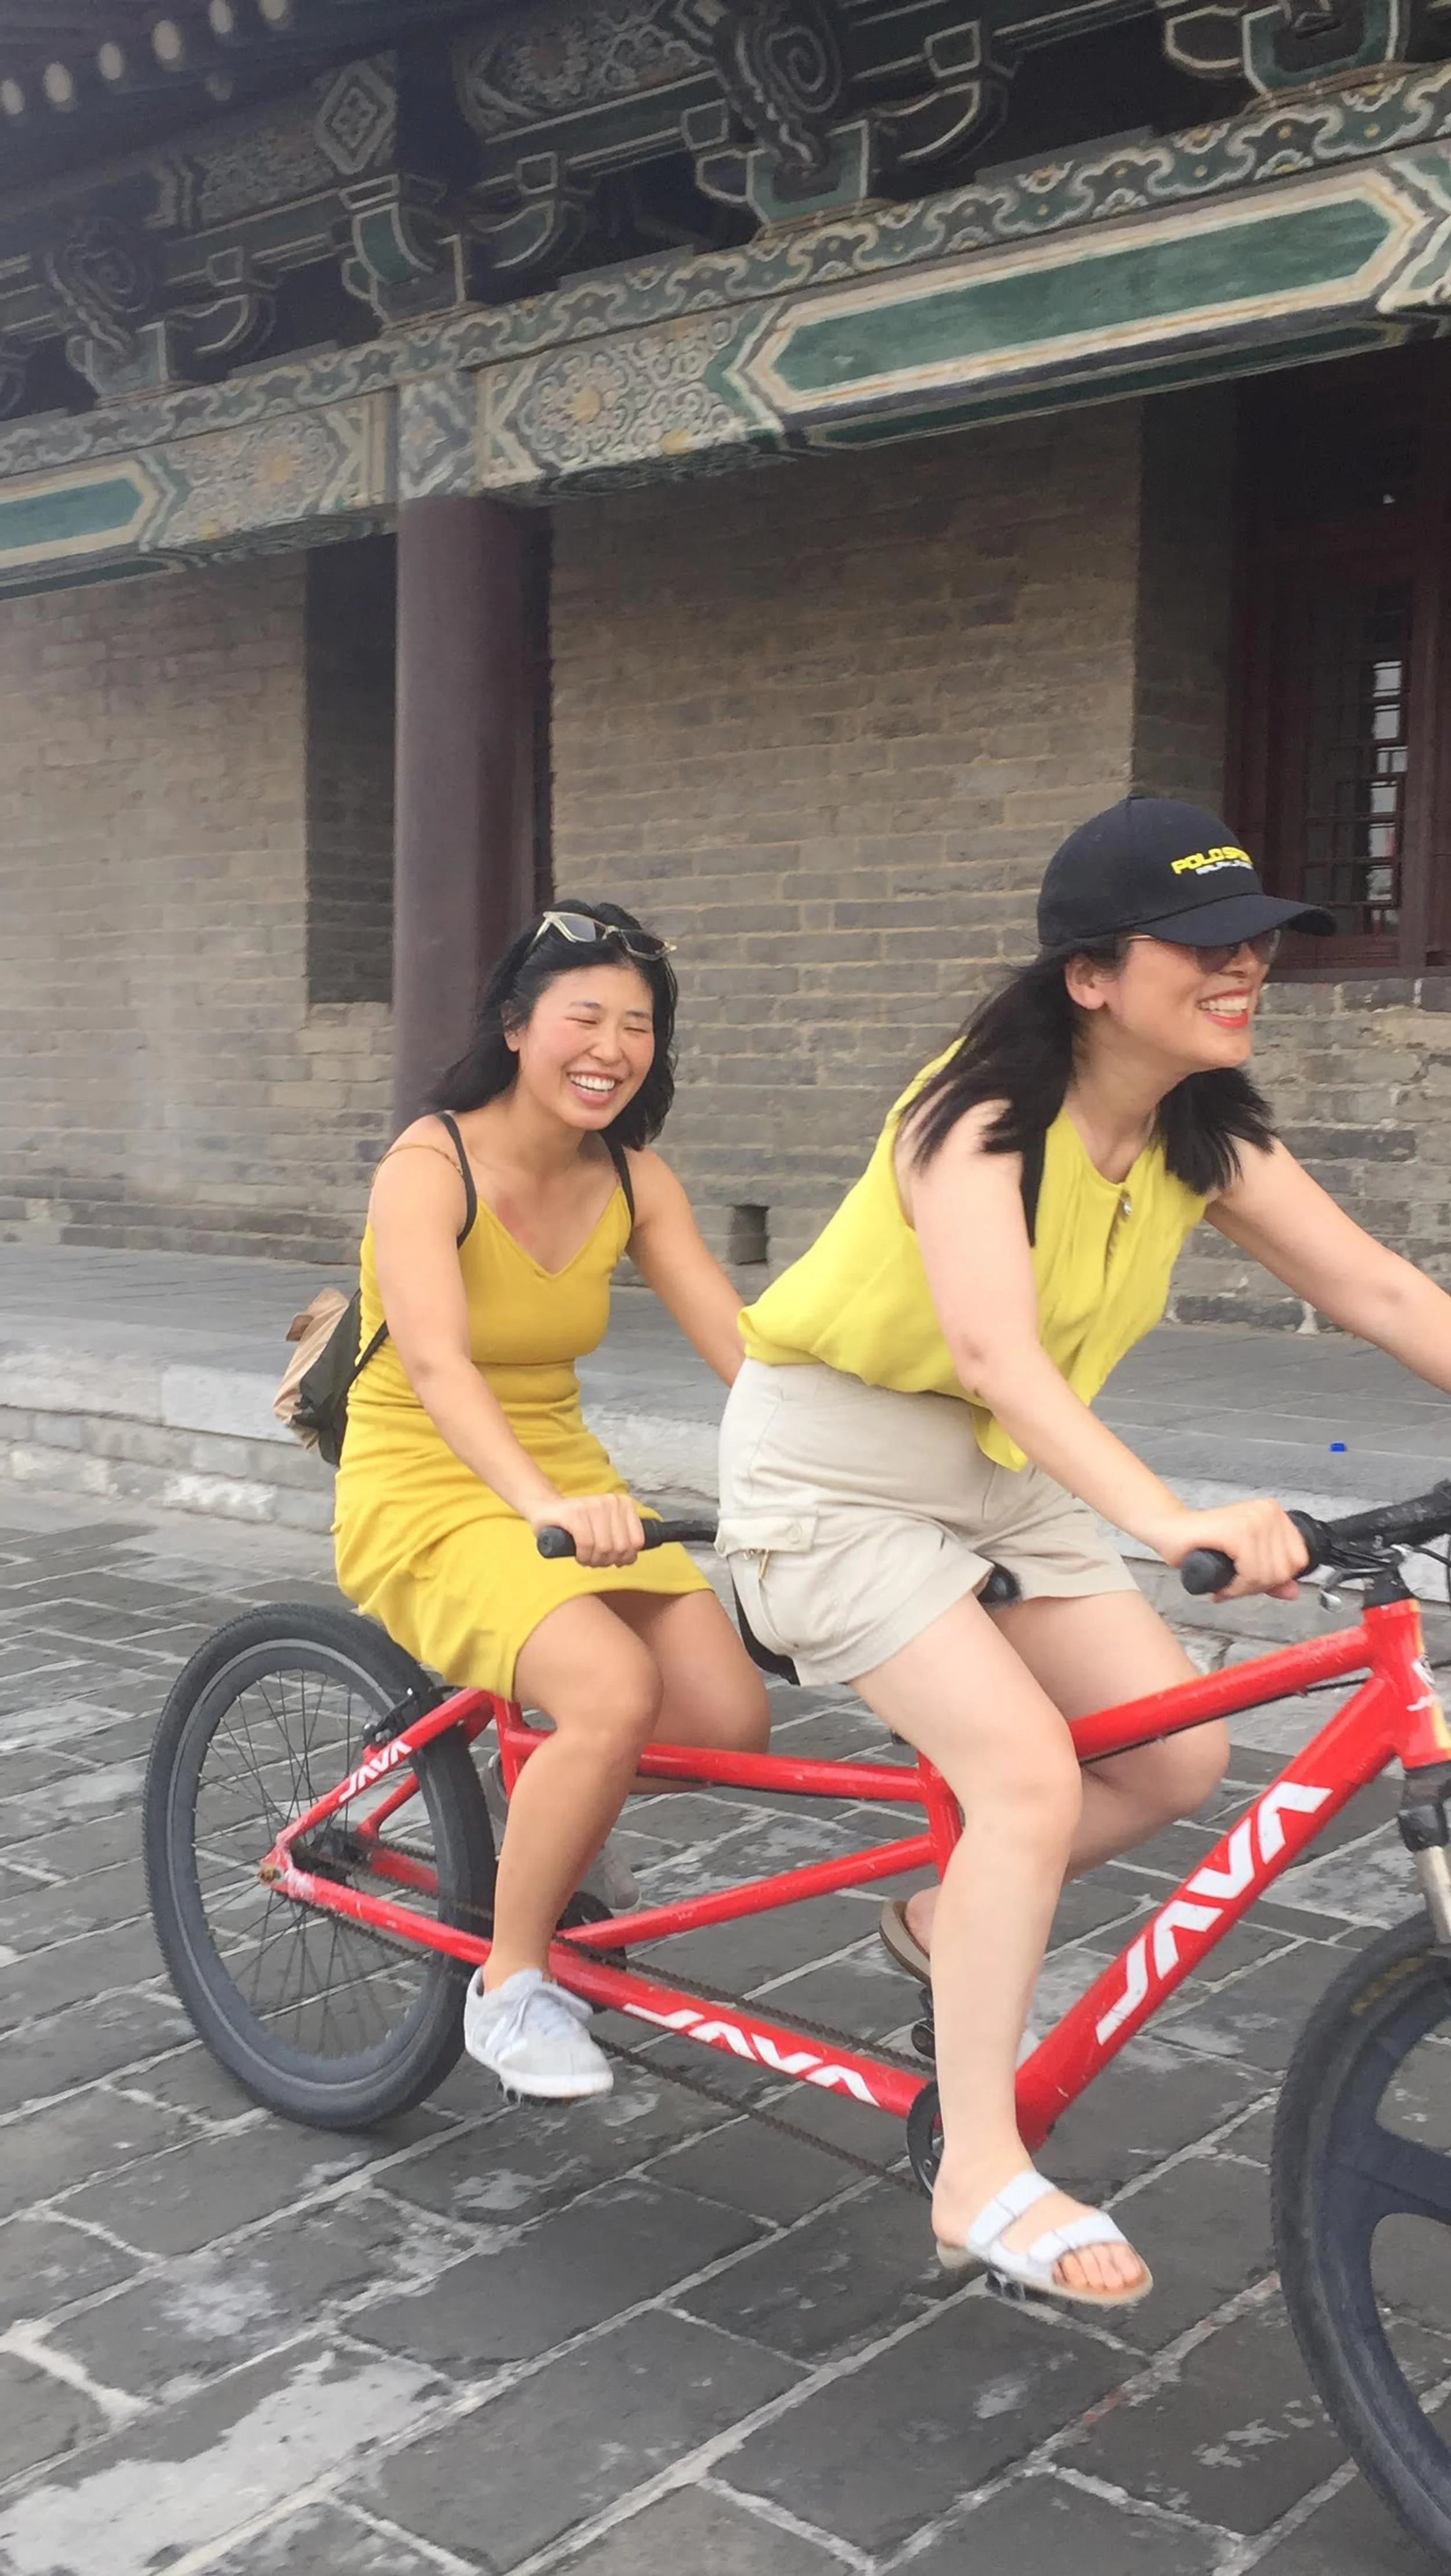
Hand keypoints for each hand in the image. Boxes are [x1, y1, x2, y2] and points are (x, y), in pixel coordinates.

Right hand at [528, 1492, 646, 1568]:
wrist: (546, 1509)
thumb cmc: (578, 1523)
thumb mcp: (606, 1526)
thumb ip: (622, 1538)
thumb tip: (631, 1558)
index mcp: (624, 1503)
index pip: (637, 1541)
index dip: (626, 1557)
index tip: (614, 1560)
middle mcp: (611, 1501)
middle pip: (620, 1547)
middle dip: (608, 1561)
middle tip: (596, 1561)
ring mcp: (593, 1505)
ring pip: (604, 1547)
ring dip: (594, 1561)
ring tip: (586, 1558)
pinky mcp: (575, 1513)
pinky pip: (586, 1544)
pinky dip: (583, 1556)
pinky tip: (579, 1555)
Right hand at [1149, 1498, 1307, 1599]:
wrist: (1169, 1532)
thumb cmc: (1203, 1545)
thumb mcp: (1246, 1564)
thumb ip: (1272, 1577)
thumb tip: (1293, 1592)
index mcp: (1275, 1514)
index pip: (1298, 1560)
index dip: (1276, 1580)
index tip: (1251, 1580)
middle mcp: (1268, 1511)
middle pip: (1284, 1570)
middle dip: (1258, 1586)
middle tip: (1235, 1584)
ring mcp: (1254, 1518)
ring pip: (1268, 1574)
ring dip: (1244, 1588)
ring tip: (1227, 1583)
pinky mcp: (1238, 1530)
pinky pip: (1250, 1573)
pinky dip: (1236, 1587)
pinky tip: (1223, 1584)